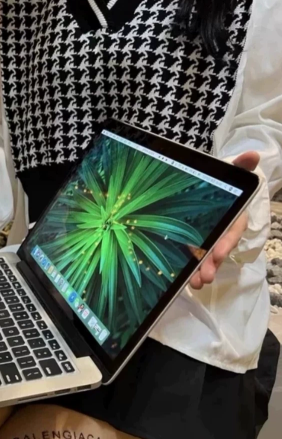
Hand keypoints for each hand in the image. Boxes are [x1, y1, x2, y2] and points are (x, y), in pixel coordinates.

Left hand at [189, 151, 259, 289]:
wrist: (203, 188)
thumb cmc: (220, 183)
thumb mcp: (229, 172)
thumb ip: (241, 165)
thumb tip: (253, 155)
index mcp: (233, 217)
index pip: (233, 231)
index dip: (227, 242)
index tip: (220, 252)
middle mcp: (221, 231)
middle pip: (218, 250)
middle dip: (212, 264)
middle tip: (205, 276)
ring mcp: (207, 240)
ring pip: (206, 258)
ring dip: (201, 272)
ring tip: (195, 283)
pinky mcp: (193, 245)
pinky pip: (193, 259)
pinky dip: (190, 270)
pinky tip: (185, 281)